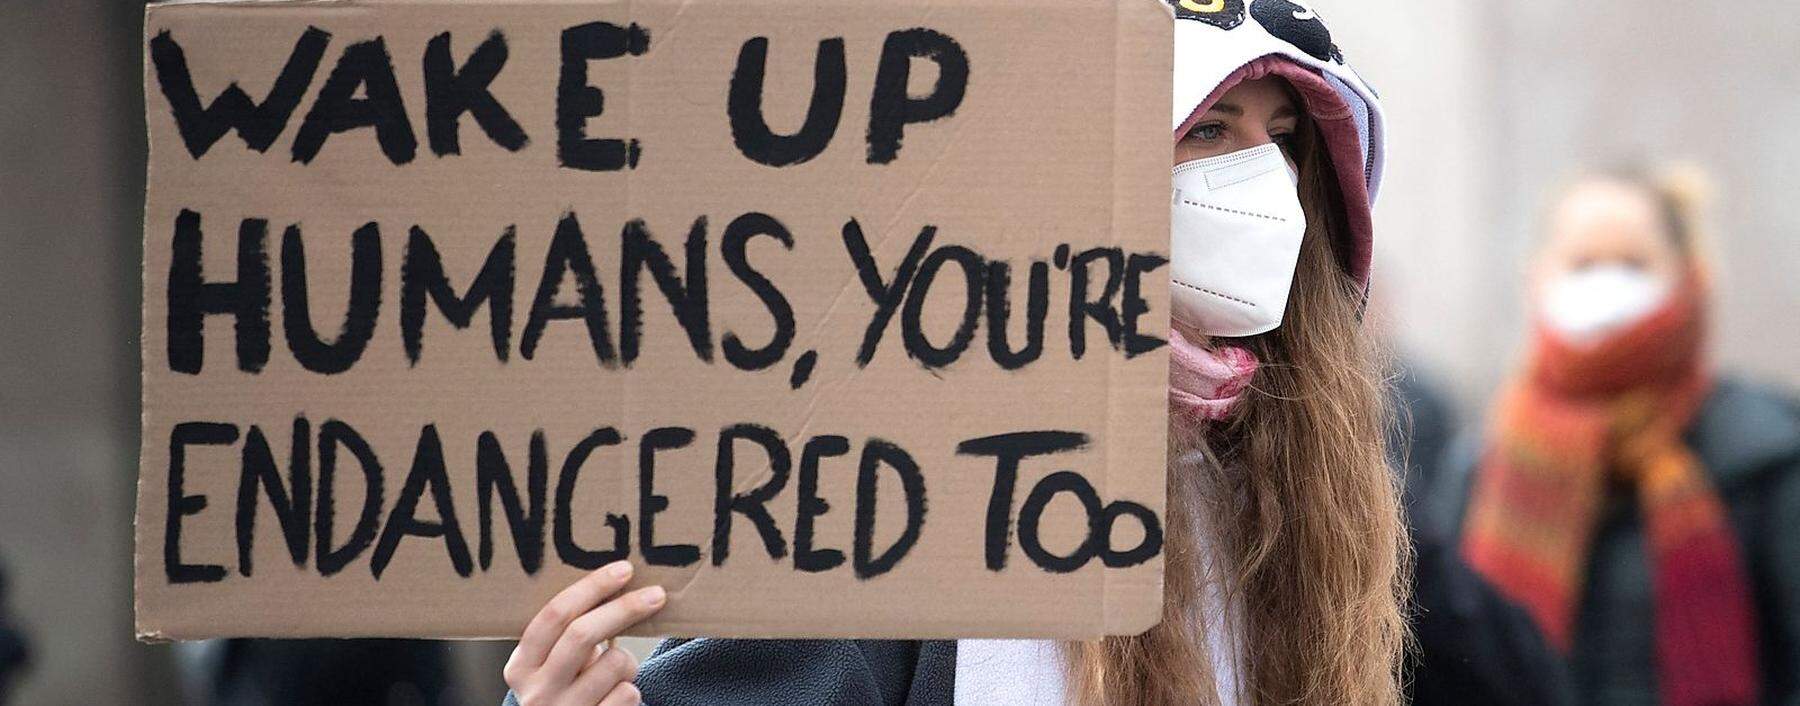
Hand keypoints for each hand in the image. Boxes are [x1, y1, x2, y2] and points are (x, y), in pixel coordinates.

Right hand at [504, 561, 666, 705]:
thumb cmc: (568, 690)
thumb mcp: (555, 664)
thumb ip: (569, 633)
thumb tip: (617, 580)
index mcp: (521, 666)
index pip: (553, 615)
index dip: (591, 588)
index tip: (623, 569)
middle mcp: (535, 692)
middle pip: (582, 634)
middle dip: (623, 608)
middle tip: (656, 594)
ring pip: (614, 663)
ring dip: (628, 661)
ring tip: (616, 674)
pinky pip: (628, 692)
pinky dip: (631, 690)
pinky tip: (615, 698)